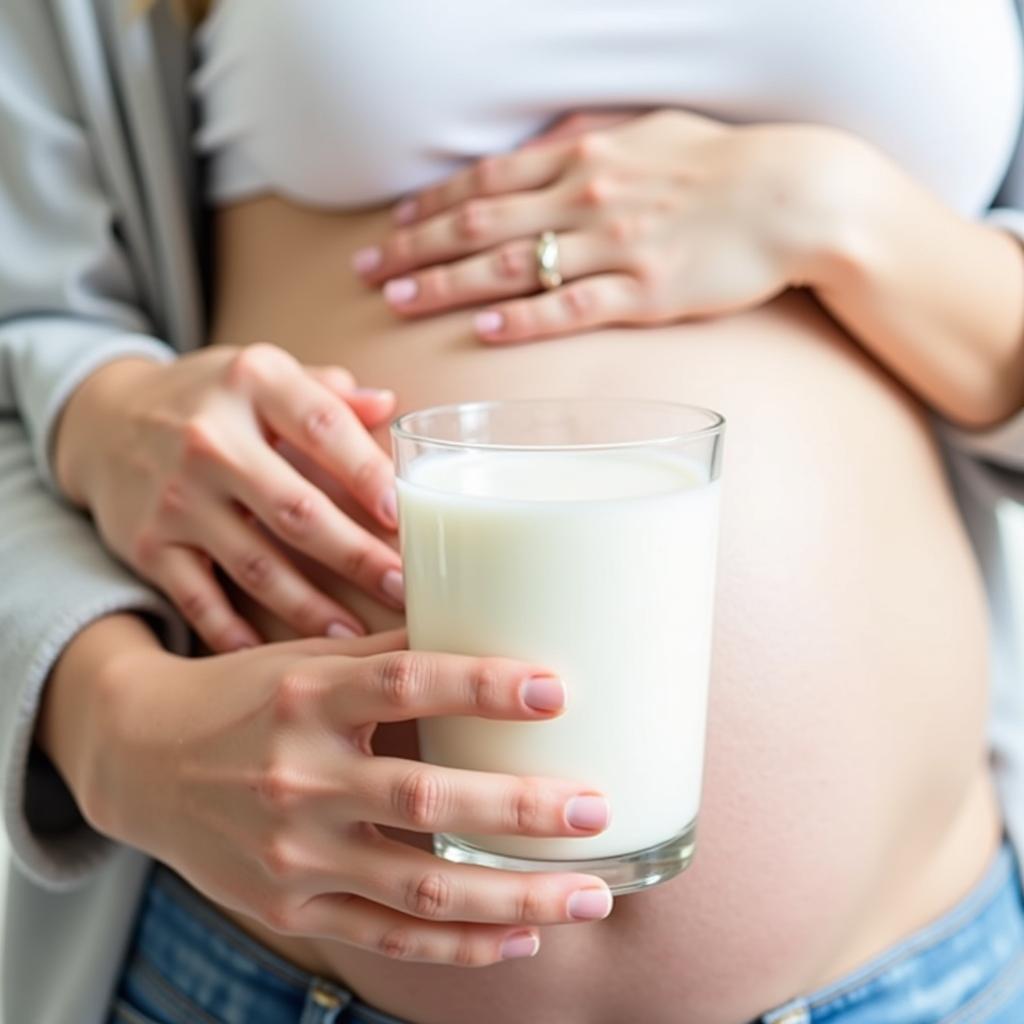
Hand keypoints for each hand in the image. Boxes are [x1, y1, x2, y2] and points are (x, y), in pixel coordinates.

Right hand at [54, 344, 404, 649]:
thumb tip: (389, 406)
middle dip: (355, 556)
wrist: (103, 420)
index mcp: (253, 383)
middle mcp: (210, 439)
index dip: (368, 474)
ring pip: (257, 565)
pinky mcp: (149, 545)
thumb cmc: (211, 399)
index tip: (406, 515)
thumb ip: (326, 392)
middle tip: (401, 588)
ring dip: (311, 608)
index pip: (323, 428)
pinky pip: (200, 599)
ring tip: (357, 638)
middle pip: (297, 509)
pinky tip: (279, 658)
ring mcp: (176, 497)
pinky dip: (237, 634)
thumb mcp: (263, 374)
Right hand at [77, 625, 612, 965]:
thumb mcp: (304, 660)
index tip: (556, 689)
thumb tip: (486, 622)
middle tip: (596, 810)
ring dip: (515, 898)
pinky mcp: (289, 907)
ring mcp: (292, 853)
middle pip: (426, 799)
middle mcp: (298, 775)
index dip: (482, 687)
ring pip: (420, 887)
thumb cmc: (242, 697)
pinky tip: (521, 938)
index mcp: (307, 695)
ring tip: (592, 896)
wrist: (141, 761)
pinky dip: (460, 945)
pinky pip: (388, 936)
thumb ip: (389, 651)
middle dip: (521, 810)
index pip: (405, 683)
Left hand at [354, 110, 855, 342]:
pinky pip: (569, 308)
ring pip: (510, 267)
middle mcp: (586, 196)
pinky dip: (521, 320)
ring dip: (447, 284)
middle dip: (415, 248)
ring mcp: (613, 246)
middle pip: (478, 224)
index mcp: (583, 156)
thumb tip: (539, 151)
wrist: (794, 194)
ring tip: (400, 303)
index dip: (430, 207)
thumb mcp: (646, 131)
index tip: (390, 228)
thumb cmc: (719, 162)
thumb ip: (585, 142)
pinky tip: (482, 331)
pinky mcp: (645, 292)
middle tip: (367, 272)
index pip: (485, 183)